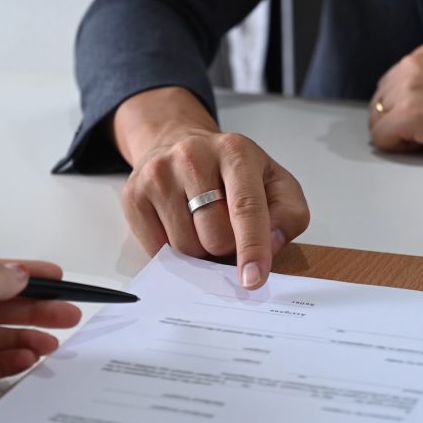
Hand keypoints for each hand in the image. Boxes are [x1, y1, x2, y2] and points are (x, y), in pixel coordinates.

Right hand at [114, 88, 309, 289]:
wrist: (179, 143)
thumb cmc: (232, 172)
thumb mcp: (275, 182)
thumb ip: (288, 215)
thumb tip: (269, 246)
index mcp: (235, 151)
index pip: (246, 207)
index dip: (252, 248)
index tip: (253, 280)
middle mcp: (192, 156)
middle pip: (215, 236)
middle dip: (226, 247)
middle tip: (226, 228)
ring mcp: (158, 174)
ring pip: (185, 247)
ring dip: (200, 249)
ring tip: (201, 222)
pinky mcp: (133, 195)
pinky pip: (158, 249)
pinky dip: (174, 249)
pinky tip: (179, 223)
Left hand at [369, 42, 422, 162]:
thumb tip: (406, 103)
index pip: (388, 85)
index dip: (401, 108)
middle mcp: (411, 66)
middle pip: (378, 103)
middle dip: (394, 121)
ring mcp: (408, 90)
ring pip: (376, 121)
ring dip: (397, 135)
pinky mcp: (408, 115)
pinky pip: (381, 139)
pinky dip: (398, 148)